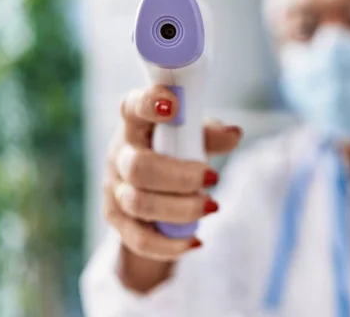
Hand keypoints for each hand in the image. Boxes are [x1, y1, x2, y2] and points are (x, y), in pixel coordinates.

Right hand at [102, 85, 241, 290]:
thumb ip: (209, 133)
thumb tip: (234, 134)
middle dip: (180, 176)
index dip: (148, 105)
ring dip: (181, 209)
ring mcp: (114, 189)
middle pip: (139, 167)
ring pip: (139, 204)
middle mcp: (119, 155)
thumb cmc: (175, 148)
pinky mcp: (117, 220)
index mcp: (135, 125)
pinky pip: (139, 240)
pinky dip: (170, 245)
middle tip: (214, 179)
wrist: (150, 184)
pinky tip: (196, 241)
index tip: (173, 106)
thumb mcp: (192, 135)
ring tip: (212, 206)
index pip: (132, 108)